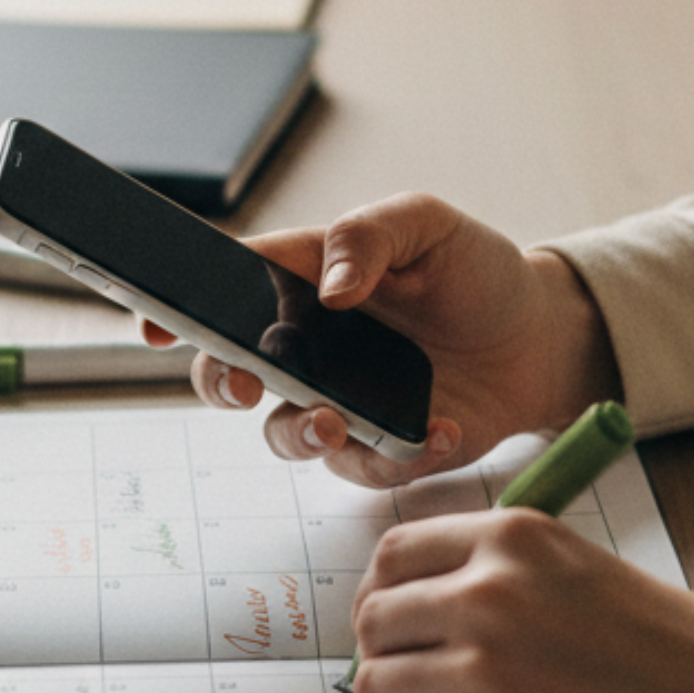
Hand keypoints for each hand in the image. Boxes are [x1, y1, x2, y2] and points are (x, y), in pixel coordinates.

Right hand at [141, 193, 620, 485]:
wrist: (541, 336)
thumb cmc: (475, 272)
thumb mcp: (427, 226)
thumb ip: (370, 236)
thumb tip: (332, 286)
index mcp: (304, 281)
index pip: (227, 290)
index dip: (179, 308)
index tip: (152, 325)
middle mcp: (307, 347)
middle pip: (230, 374)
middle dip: (222, 384)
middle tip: (248, 384)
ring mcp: (339, 402)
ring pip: (283, 434)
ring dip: (298, 432)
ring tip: (336, 420)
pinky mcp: (380, 446)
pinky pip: (363, 466)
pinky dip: (395, 455)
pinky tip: (439, 430)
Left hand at [344, 508, 693, 692]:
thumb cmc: (680, 652)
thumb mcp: (582, 569)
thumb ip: (504, 573)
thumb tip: (426, 601)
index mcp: (513, 540)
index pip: (394, 553)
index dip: (384, 592)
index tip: (393, 620)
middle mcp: (487, 596)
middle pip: (374, 622)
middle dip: (386, 653)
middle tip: (411, 678)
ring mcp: (484, 675)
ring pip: (375, 687)